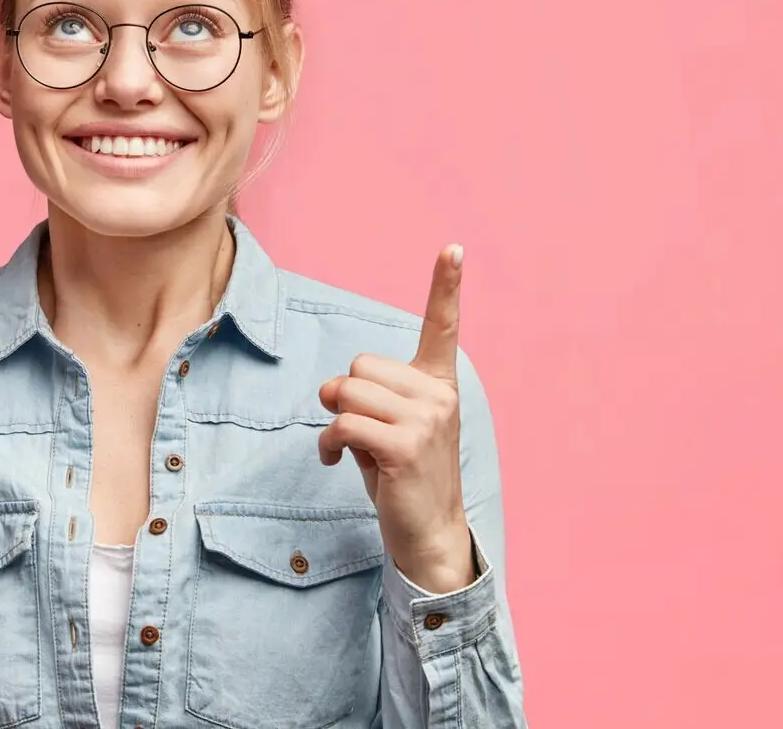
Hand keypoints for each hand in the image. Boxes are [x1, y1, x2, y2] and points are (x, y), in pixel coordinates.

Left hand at [318, 244, 472, 592]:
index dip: (446, 284)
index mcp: (438, 383)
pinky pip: (343, 423)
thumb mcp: (390, 426)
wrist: (428, 534)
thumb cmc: (402, 476)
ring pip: (347, 391)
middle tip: (356, 429)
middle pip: (359, 364)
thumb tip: (333, 390)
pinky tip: (336, 460)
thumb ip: (368, 395)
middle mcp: (438, 395)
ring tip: (347, 446)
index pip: (443, 325)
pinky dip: (329, 442)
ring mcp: (426, 420)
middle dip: (344, 394)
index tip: (453, 248)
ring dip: (334, 420)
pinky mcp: (405, 446)